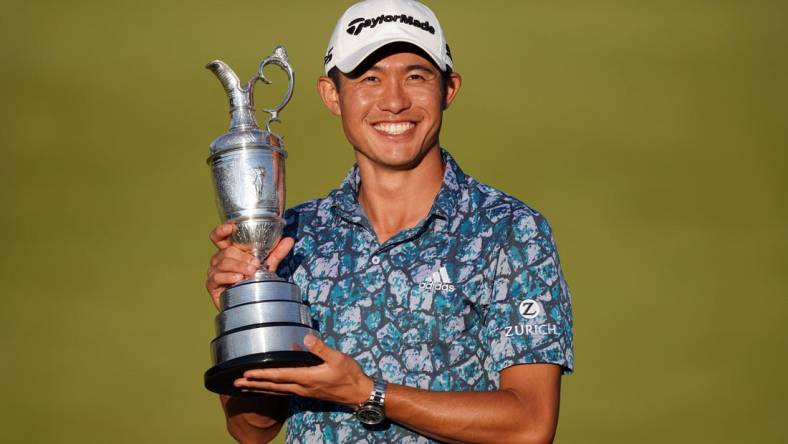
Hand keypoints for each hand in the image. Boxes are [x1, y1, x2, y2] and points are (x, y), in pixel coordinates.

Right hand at [205, 222, 294, 309]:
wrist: (249, 304)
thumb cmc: (254, 282)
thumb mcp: (266, 266)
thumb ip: (276, 253)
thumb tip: (290, 240)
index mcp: (229, 251)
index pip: (219, 237)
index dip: (222, 230)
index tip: (232, 227)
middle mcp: (219, 259)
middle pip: (227, 251)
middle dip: (242, 256)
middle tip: (256, 263)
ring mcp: (214, 271)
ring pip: (223, 262)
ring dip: (239, 266)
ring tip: (251, 272)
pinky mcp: (212, 284)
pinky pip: (217, 276)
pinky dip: (228, 276)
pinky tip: (238, 279)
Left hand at [235, 335, 373, 406]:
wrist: (359, 393)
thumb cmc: (349, 375)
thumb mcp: (337, 358)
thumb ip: (320, 348)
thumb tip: (305, 338)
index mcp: (307, 377)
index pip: (279, 376)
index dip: (261, 374)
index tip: (246, 373)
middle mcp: (302, 387)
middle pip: (273, 386)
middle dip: (253, 384)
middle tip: (235, 383)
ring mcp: (304, 392)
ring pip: (277, 390)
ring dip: (260, 388)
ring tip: (245, 387)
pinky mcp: (307, 392)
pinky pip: (284, 391)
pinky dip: (272, 390)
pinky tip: (267, 388)